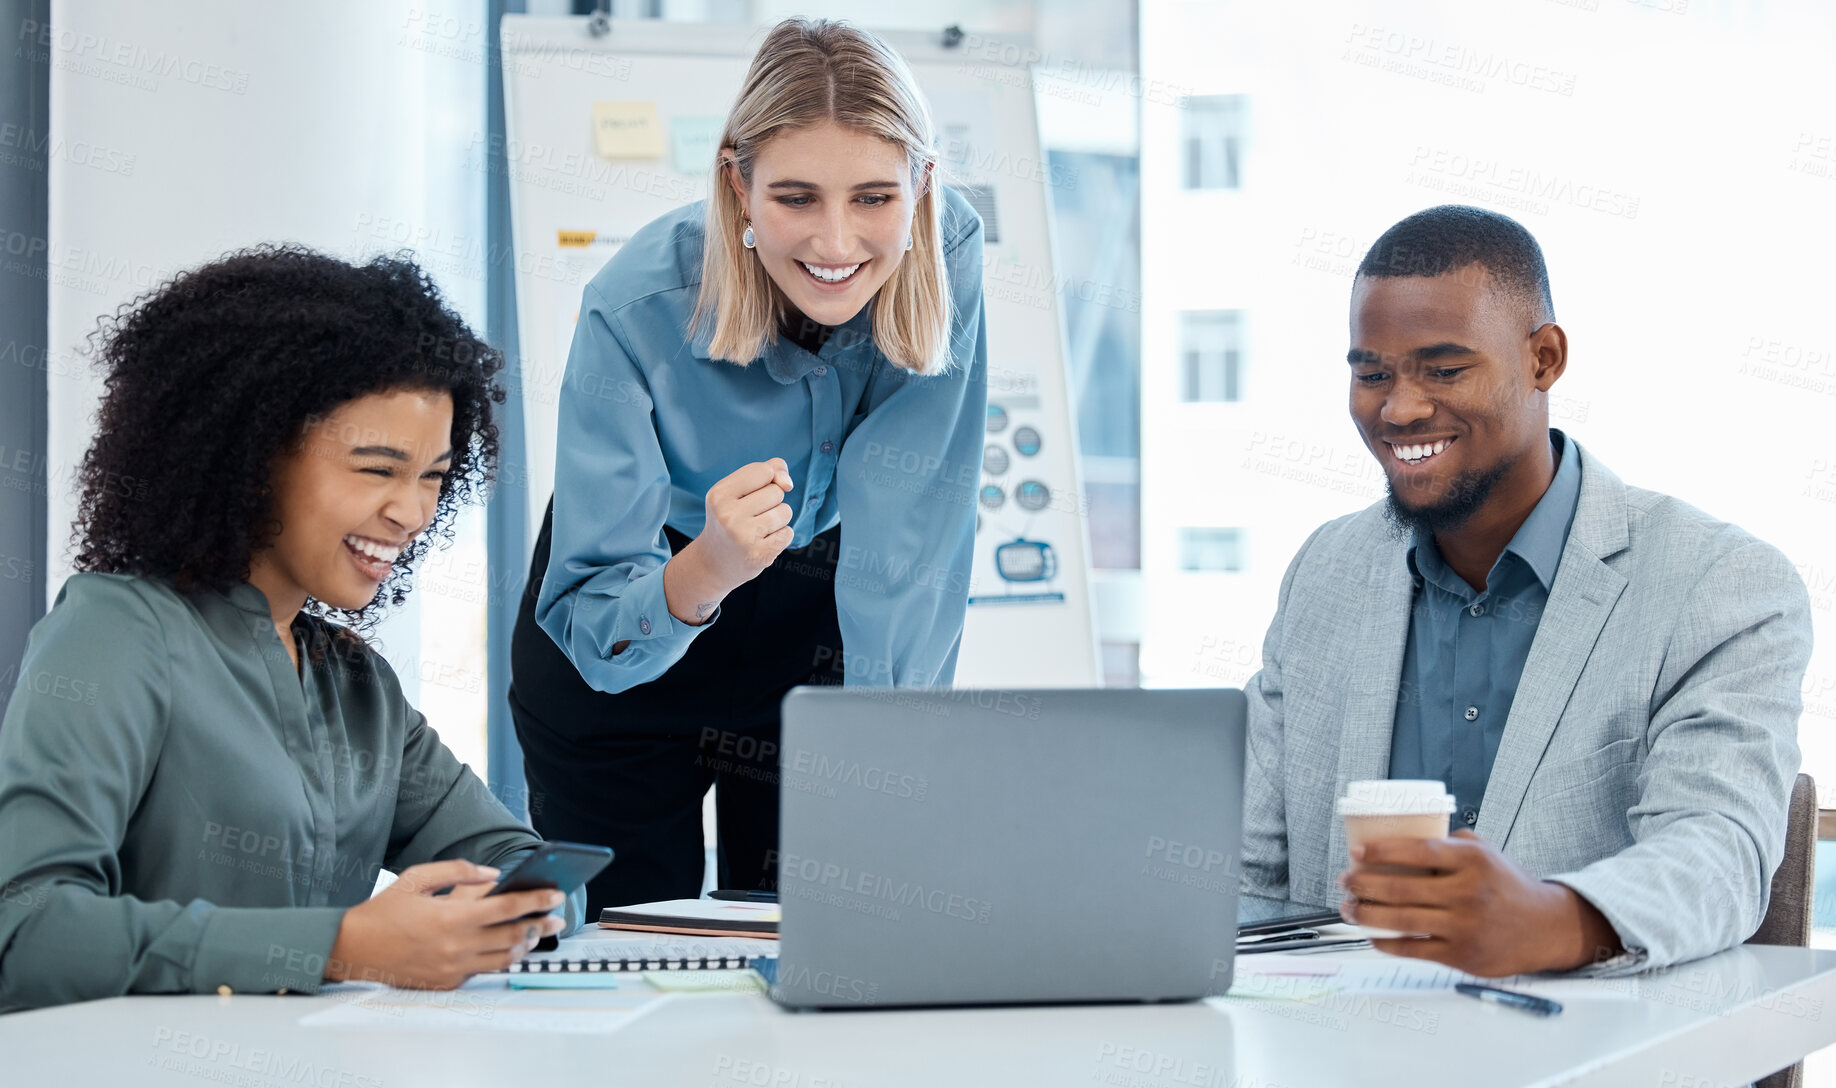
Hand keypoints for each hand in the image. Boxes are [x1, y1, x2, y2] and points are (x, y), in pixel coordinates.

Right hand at [324, 860, 567, 988]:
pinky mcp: (447, 982)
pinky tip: (508, 947)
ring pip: (504, 958)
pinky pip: (483, 971)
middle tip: (557, 917)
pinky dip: (500, 958)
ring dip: (524, 944)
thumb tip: (493, 875)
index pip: (507, 908)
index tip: (556, 893)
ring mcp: (452, 968)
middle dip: (540, 924)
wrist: (352, 948)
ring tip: (535, 932)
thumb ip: (459, 871)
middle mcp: (456, 946)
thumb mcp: (417, 878)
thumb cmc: (384, 910)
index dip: (536, 900)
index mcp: (451, 917)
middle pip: (513, 936)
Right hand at [665, 458, 794, 624]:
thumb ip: (765, 471)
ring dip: (778, 519)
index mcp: (719, 495)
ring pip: (785, 511)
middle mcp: (728, 515)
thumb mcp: (736, 490)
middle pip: (776, 491)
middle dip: (771, 501)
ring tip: (757, 529)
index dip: (767, 479)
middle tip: (750, 516)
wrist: (714, 562)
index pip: (764, 471)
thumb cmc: (731, 518)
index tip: (752, 492)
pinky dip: (780, 536)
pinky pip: (788, 533)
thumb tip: (787, 482)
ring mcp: (744, 536)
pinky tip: (762, 542)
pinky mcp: (760, 555)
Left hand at [1337, 831, 1621, 976]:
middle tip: (1345, 881)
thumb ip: (1451, 842)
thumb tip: (1407, 836)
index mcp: (1471, 860)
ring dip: (1365, 914)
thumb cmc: (1509, 886)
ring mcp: (1463, 925)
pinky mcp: (1461, 954)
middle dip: (1362, 885)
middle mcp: (1467, 892)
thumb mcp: (1487, 853)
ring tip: (1348, 908)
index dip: (1380, 851)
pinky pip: (1413, 949)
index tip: (1356, 852)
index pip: (1417, 851)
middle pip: (1399, 888)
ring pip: (1400, 920)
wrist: (1546, 927)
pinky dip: (1386, 943)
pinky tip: (1372, 936)